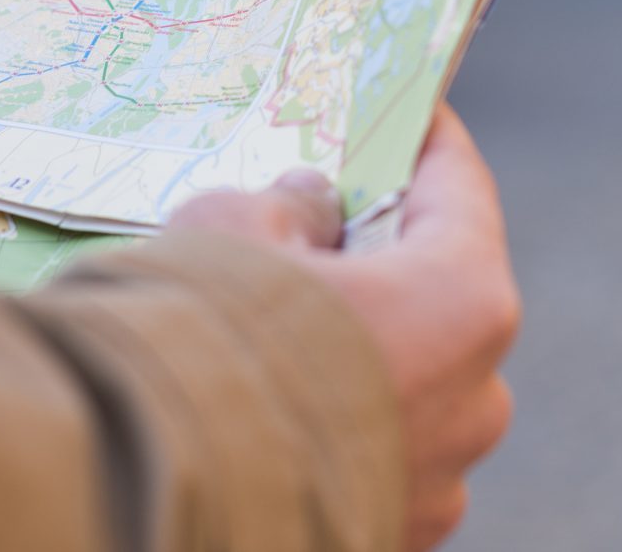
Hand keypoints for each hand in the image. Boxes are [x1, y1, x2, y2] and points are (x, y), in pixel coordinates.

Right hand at [168, 109, 519, 549]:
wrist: (146, 485)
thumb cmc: (202, 336)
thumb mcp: (232, 225)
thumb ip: (288, 209)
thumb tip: (309, 213)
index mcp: (462, 301)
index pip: (460, 190)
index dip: (423, 141)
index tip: (403, 112)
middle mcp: (476, 399)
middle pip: (438, 298)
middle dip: (382, 259)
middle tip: (320, 223)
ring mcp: (439, 485)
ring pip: (408, 389)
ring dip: (356, 353)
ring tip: (273, 327)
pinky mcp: (393, 541)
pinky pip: (373, 460)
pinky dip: (330, 428)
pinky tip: (264, 405)